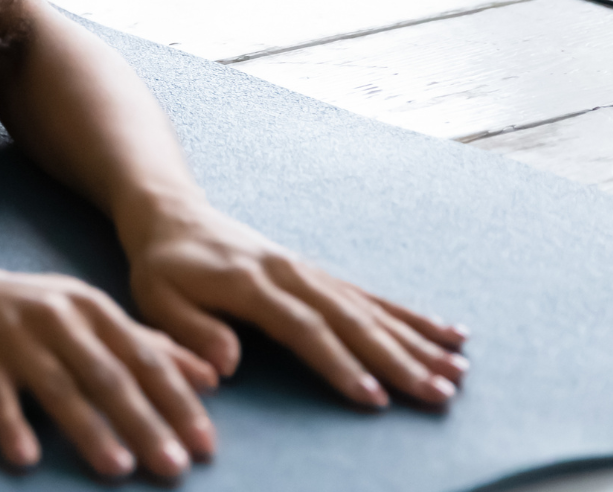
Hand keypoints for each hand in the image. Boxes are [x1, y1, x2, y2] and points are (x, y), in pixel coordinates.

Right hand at [0, 260, 219, 478]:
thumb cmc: (21, 310)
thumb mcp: (84, 314)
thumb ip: (144, 342)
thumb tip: (210, 376)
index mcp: (90, 307)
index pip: (144, 358)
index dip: (177, 400)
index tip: (205, 443)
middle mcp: (56, 317)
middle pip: (108, 375)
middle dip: (144, 422)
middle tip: (174, 466)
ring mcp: (13, 336)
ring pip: (58, 387)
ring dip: (89, 429)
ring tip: (117, 468)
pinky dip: (12, 426)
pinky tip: (26, 457)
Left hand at [126, 206, 468, 409]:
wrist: (173, 214)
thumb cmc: (163, 265)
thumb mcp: (154, 296)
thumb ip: (187, 329)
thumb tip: (225, 364)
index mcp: (251, 283)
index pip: (303, 328)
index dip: (339, 363)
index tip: (374, 397)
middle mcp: (290, 273)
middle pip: (352, 319)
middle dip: (399, 359)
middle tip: (440, 392)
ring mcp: (309, 271)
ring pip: (371, 308)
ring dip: (416, 341)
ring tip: (458, 370)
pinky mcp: (318, 274)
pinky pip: (371, 296)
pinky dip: (410, 315)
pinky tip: (447, 332)